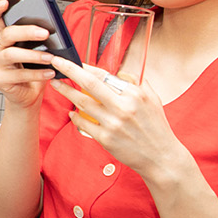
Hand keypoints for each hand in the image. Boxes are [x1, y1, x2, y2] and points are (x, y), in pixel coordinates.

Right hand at [0, 0, 59, 109]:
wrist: (27, 95)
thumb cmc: (33, 69)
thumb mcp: (36, 49)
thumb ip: (37, 37)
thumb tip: (53, 25)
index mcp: (3, 36)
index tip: (7, 1)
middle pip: (6, 34)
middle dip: (26, 31)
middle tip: (44, 33)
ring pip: (11, 54)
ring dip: (33, 55)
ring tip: (50, 58)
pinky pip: (18, 74)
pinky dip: (36, 73)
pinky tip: (49, 72)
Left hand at [48, 57, 181, 176]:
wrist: (161, 157)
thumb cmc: (156, 126)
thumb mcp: (153, 99)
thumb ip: (136, 83)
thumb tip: (118, 72)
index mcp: (135, 94)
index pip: (105, 75)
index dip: (86, 66)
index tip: (73, 61)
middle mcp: (123, 107)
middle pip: (90, 84)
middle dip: (70, 70)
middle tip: (55, 62)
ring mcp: (113, 123)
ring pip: (82, 103)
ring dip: (66, 91)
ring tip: (56, 84)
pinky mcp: (106, 139)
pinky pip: (83, 123)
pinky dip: (74, 116)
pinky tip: (70, 112)